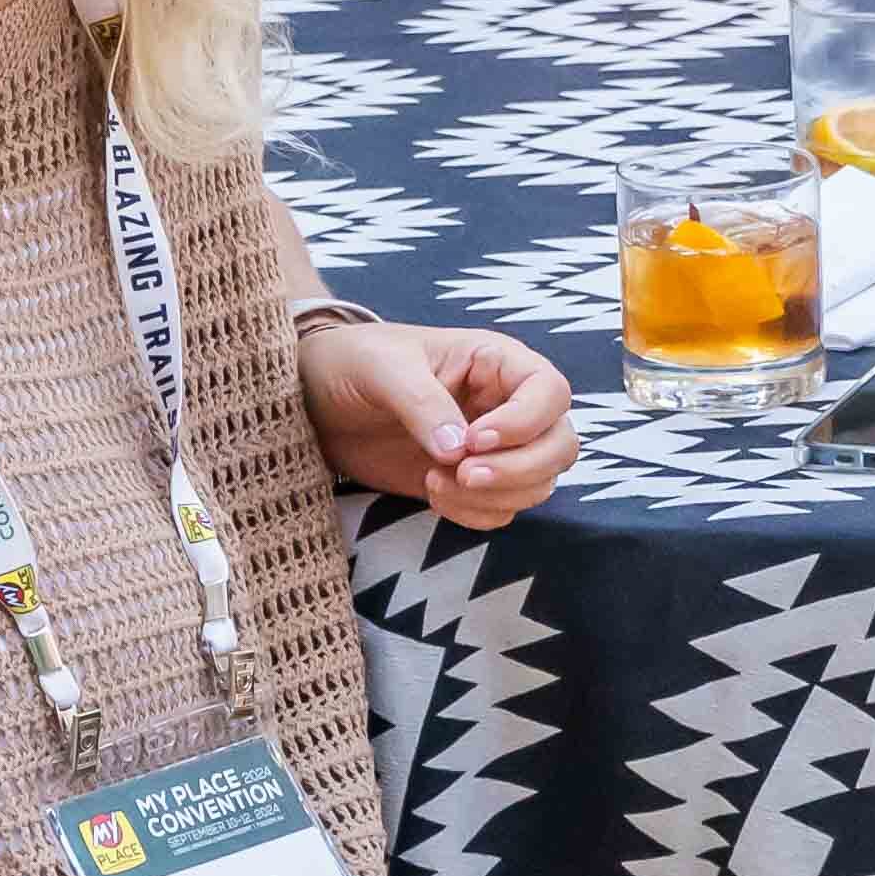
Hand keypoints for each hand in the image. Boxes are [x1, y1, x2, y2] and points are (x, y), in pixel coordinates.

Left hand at [305, 309, 576, 524]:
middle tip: (463, 473)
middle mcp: (505, 405)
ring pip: (538, 484)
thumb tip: (458, 451)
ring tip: (435, 481)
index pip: (550, 392)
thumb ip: (422, 403)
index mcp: (495, 362)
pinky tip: (432, 492)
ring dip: (495, 496)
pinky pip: (502, 510)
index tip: (475, 440)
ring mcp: (492, 449)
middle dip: (520, 469)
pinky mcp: (469, 483)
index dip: (526, 422)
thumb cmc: (350, 362)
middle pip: (560, 445)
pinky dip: (475, 513)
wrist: (314, 400)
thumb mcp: (381, 367)